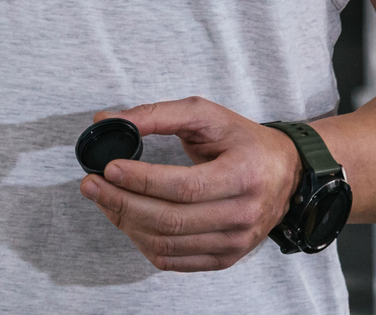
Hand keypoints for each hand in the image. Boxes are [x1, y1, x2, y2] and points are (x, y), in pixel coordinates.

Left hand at [78, 98, 302, 271]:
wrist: (285, 171)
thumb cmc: (241, 140)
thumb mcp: (204, 114)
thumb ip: (156, 114)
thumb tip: (106, 120)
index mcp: (243, 175)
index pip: (185, 186)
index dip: (141, 180)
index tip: (108, 168)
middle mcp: (244, 215)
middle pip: (172, 220)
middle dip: (122, 203)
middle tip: (90, 184)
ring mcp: (236, 242)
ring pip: (168, 244)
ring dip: (126, 224)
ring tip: (103, 200)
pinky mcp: (226, 257)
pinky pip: (175, 260)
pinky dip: (143, 243)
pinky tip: (128, 220)